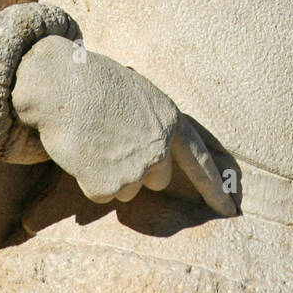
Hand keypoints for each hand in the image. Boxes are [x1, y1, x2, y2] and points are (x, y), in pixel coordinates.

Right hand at [11, 36, 235, 216]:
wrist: (62, 84)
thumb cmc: (94, 83)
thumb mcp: (138, 95)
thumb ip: (153, 123)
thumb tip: (155, 149)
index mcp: (170, 120)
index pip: (199, 160)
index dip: (214, 187)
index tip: (229, 209)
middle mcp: (160, 147)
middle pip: (156, 180)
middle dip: (137, 170)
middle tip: (113, 142)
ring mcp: (136, 167)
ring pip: (127, 190)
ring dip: (109, 174)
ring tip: (95, 142)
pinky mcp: (110, 184)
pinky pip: (101, 195)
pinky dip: (88, 179)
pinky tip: (82, 152)